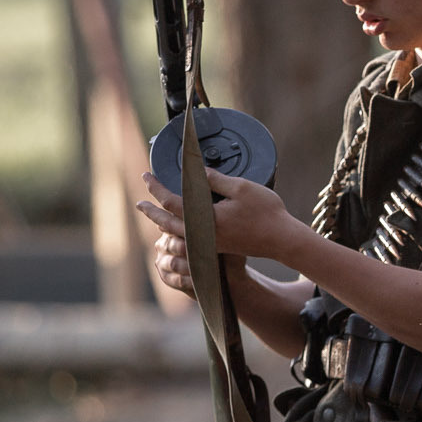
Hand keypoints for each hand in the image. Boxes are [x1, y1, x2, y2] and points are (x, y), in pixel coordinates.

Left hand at [135, 169, 304, 285]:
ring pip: (176, 235)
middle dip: (151, 211)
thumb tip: (197, 172)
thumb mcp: (242, 188)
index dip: (155, 188)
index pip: (171, 202)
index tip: (146, 176)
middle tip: (139, 203)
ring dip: (162, 223)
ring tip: (154, 216)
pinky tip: (177, 229)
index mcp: (206, 219)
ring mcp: (209, 245)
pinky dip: (178, 233)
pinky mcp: (217, 249)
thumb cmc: (267, 213)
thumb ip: (217, 179)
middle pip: (166, 223)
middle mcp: (203, 235)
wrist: (282, 240)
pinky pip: (188, 241)